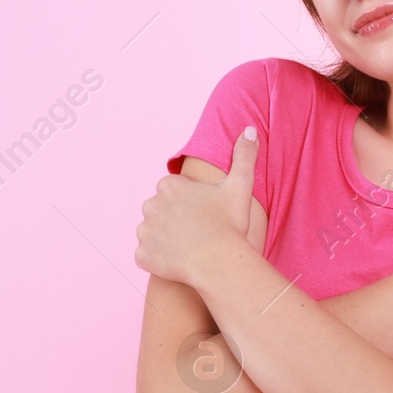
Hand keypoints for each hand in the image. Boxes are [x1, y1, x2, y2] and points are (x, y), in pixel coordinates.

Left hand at [135, 126, 259, 284]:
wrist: (218, 262)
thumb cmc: (229, 224)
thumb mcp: (240, 186)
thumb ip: (244, 156)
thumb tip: (250, 130)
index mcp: (169, 186)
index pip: (174, 191)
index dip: (191, 202)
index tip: (205, 213)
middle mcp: (151, 205)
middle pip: (161, 210)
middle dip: (174, 218)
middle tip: (198, 231)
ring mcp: (144, 231)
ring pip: (153, 232)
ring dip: (165, 238)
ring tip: (189, 247)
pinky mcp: (142, 255)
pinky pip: (147, 256)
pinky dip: (158, 259)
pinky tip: (178, 262)